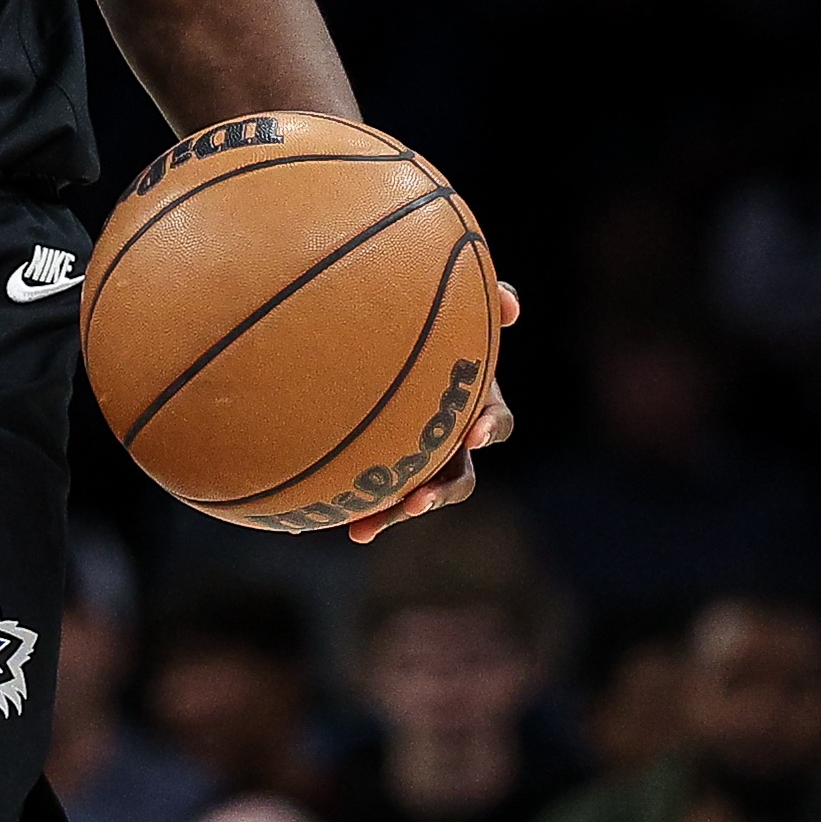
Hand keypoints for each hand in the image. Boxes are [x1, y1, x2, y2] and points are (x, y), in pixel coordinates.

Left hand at [347, 281, 519, 542]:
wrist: (366, 333)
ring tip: (366, 526)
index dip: (491, 428)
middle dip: (441, 491)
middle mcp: (450, 434)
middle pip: (458, 475)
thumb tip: (513, 303)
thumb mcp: (455, 301)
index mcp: (472, 399)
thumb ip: (485, 295)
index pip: (496, 420)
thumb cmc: (423, 311)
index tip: (475, 434)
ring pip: (412, 493)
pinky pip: (368, 491)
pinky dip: (349, 505)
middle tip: (419, 500)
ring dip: (394, 511)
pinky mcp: (381, 464)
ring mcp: (416, 454)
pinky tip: (307, 521)